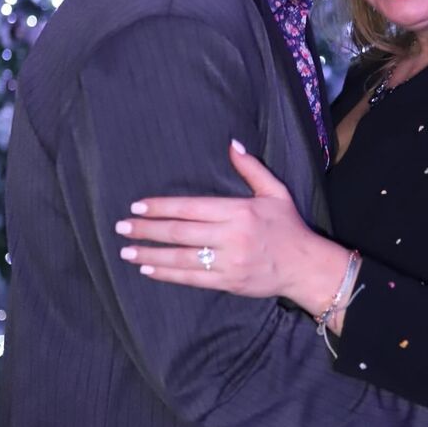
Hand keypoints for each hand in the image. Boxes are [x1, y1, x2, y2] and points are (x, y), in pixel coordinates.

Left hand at [117, 140, 348, 314]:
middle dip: (147, 229)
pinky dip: (167, 274)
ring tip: (126, 251)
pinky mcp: (228, 282)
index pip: (191, 207)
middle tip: (122, 227)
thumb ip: (251, 168)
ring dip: (150, 254)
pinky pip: (191, 278)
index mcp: (239, 211)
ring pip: (181, 257)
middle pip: (180, 232)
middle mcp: (231, 236)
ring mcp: (228, 262)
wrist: (305, 266)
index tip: (138, 206)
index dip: (161, 206)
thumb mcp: (275, 192)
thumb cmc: (288, 226)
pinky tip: (148, 269)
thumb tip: (232, 144)